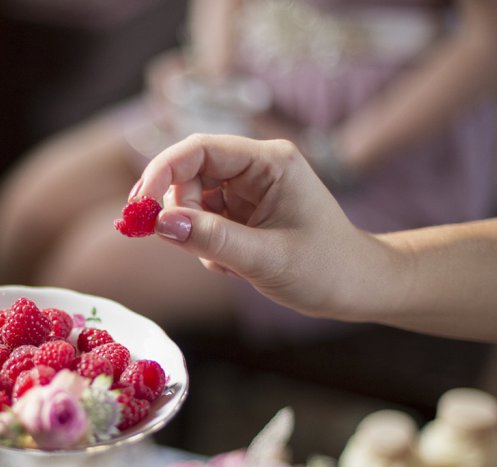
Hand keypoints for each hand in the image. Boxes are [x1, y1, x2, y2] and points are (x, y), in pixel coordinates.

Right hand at [136, 134, 388, 320]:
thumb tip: (160, 223)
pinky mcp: (243, 211)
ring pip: (191, 201)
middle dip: (180, 212)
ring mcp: (248, 189)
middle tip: (189, 247)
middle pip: (188, 174)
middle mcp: (256, 167)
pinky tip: (235, 264)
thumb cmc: (326, 269)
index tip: (138, 208)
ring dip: (196, 234)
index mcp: (270, 161)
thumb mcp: (265, 259)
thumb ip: (211, 239)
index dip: (161, 172)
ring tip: (230, 263)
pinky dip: (206, 245)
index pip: (198, 149)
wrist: (358, 288)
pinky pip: (202, 221)